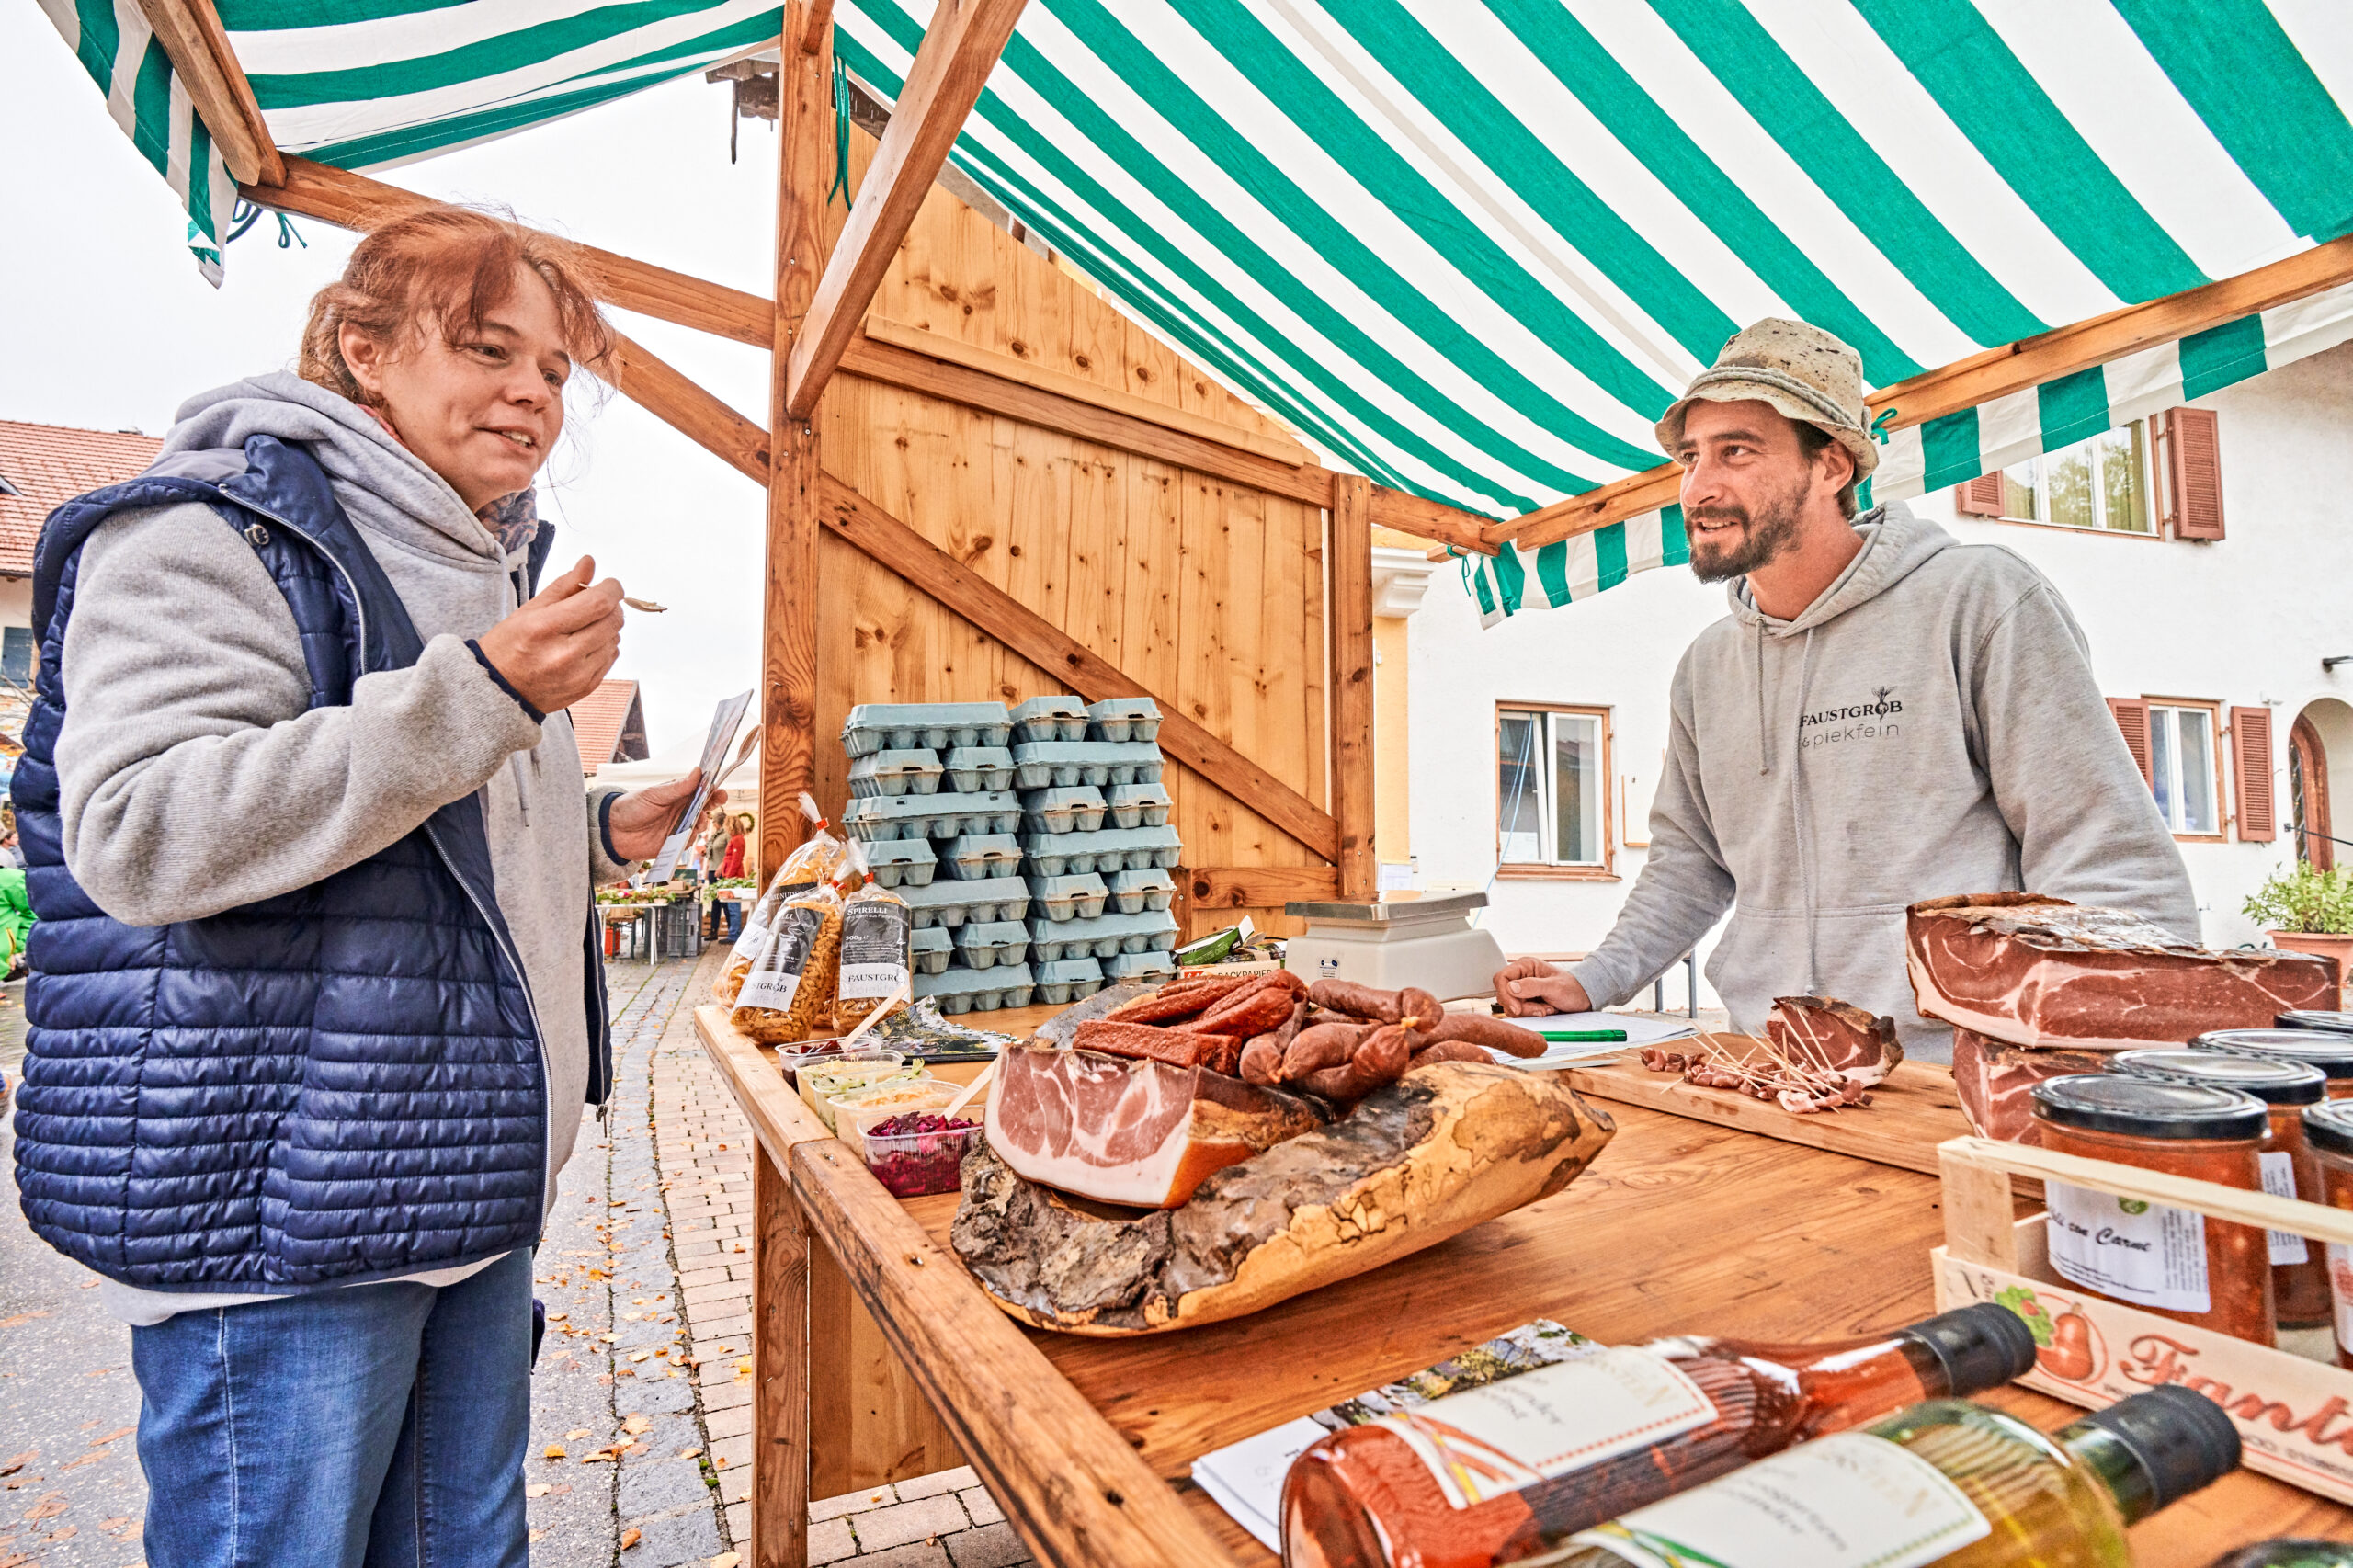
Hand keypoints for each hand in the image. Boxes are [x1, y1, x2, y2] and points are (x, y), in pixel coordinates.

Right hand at [475, 556, 624, 715]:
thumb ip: (564, 586)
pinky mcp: (587, 687)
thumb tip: (589, 562)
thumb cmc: (509, 646)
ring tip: (583, 627)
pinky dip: (604, 646)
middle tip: (596, 603)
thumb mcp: (530, 610)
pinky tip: (584, 645)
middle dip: (611, 606)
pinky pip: (611, 657)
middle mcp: (564, 654)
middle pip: (612, 620)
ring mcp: (578, 674)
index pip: (598, 603)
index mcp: (545, 628)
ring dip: (607, 627)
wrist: (499, 691)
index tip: (609, 584)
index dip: (611, 589)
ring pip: (615, 638)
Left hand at [606, 772, 725, 862]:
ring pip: (700, 825)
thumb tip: (698, 771)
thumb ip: (677, 787)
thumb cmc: (631, 807)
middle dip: (713, 804)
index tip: (719, 790)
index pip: (701, 790)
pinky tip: (684, 836)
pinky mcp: (674, 843)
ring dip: (701, 822)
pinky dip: (690, 839)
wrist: (613, 832)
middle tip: (715, 803)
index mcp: (678, 794)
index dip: (713, 790)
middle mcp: (681, 810)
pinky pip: (689, 841)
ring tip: (696, 820)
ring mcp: (679, 826)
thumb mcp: (654, 794)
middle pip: (705, 807)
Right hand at [1493, 958, 1589, 1017]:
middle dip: (1521, 1007)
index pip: (1501, 978)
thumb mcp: (1554, 987)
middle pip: (1504, 995)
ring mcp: (1522, 990)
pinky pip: (1518, 1012)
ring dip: (1528, 1012)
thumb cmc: (1572, 988)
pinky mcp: (1525, 1002)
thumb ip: (1532, 986)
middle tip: (1541, 1010)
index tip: (1517, 1009)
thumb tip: (1510, 987)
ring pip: (1510, 1006)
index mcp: (1525, 966)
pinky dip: (1531, 1015)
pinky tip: (1545, 1011)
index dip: (1506, 994)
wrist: (1583, 999)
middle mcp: (1521, 977)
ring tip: (1547, 1009)